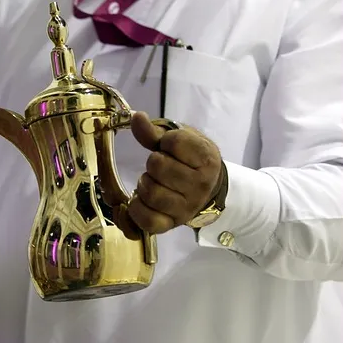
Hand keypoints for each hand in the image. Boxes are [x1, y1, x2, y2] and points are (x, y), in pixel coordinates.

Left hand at [115, 112, 222, 235]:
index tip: (169, 147)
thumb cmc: (190, 161)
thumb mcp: (180, 139)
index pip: (174, 142)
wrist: (207, 190)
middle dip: (153, 163)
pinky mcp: (171, 225)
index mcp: (206, 158)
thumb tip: (136, 117)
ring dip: (143, 184)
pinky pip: (146, 220)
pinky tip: (139, 200)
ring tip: (151, 182)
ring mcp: (186, 208)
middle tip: (158, 166)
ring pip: (151, 193)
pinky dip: (136, 208)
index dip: (165, 141)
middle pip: (158, 166)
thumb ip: (156, 130)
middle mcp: (200, 185)